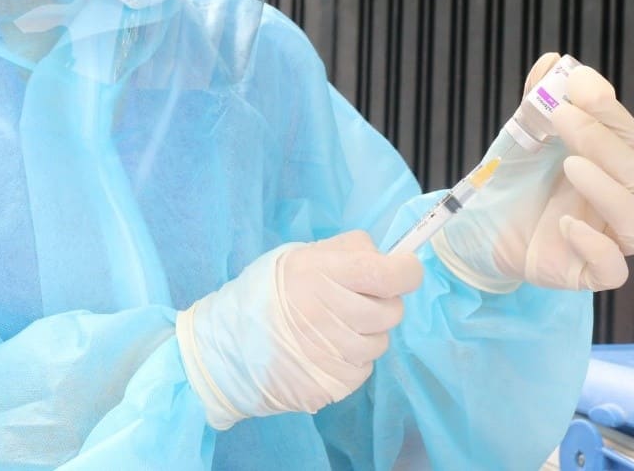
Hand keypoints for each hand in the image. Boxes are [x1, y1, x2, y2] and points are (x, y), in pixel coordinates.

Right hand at [176, 230, 422, 429]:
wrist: (227, 348)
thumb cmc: (265, 294)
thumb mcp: (300, 255)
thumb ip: (346, 251)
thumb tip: (389, 256)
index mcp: (324, 274)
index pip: (390, 274)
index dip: (407, 271)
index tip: (402, 269)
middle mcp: (333, 313)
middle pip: (392, 311)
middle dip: (381, 304)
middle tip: (353, 301)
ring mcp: (336, 353)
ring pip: (380, 342)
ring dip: (366, 334)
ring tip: (331, 328)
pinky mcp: (335, 383)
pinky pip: (363, 368)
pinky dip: (351, 360)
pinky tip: (322, 351)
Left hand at [433, 54, 633, 292]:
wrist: (477, 225)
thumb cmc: (513, 177)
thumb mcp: (521, 135)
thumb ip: (537, 100)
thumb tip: (553, 61)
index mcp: (607, 162)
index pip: (626, 133)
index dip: (607, 107)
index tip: (578, 82)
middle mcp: (614, 199)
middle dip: (601, 140)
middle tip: (560, 115)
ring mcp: (605, 238)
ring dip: (610, 192)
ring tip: (571, 165)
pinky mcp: (586, 272)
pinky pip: (613, 270)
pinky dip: (596, 247)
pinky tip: (564, 223)